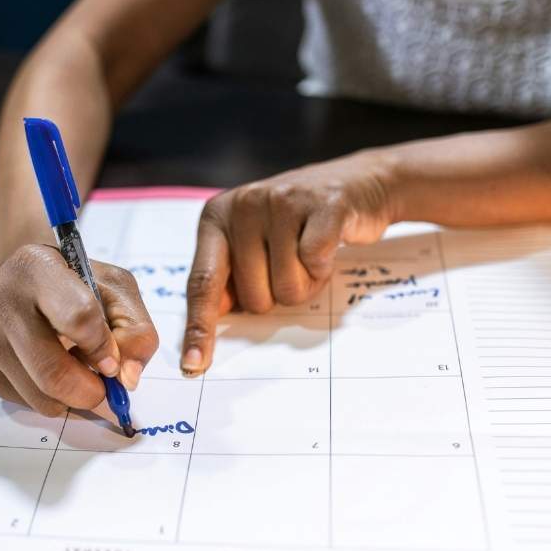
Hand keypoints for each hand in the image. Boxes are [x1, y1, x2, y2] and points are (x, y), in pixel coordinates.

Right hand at [0, 244, 159, 417]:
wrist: (27, 280)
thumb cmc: (76, 284)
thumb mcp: (116, 290)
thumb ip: (135, 331)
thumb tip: (127, 378)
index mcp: (36, 266)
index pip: (78, 317)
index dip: (103, 349)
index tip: (113, 361)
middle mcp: (0, 295)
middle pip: (51, 370)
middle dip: (88, 391)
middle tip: (103, 390)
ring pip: (37, 395)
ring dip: (69, 398)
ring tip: (77, 373)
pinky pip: (21, 400)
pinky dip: (46, 398)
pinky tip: (50, 370)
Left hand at [181, 151, 396, 375]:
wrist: (355, 183)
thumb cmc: (296, 226)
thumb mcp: (251, 243)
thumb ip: (227, 277)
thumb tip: (207, 326)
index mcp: (215, 217)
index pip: (202, 283)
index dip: (200, 328)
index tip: (194, 366)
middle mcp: (242, 205)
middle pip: (254, 297)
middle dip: (278, 295)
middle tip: (291, 262)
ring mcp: (281, 201)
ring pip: (288, 287)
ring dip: (307, 283)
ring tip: (310, 253)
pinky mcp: (323, 204)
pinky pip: (315, 263)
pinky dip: (325, 268)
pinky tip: (328, 247)